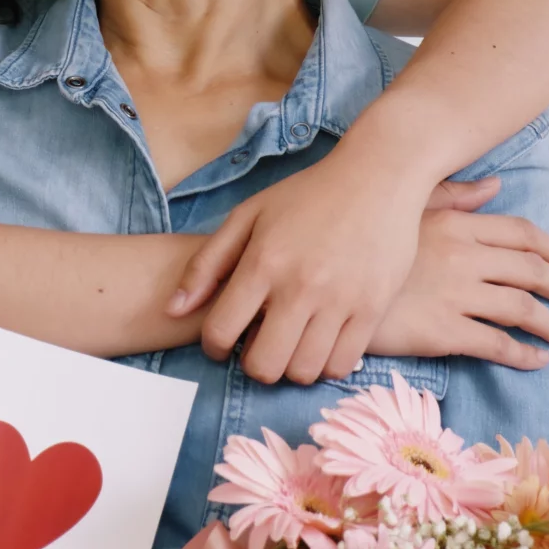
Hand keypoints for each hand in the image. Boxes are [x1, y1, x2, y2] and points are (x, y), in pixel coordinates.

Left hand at [175, 144, 512, 385]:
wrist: (377, 177)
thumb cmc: (307, 196)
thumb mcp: (248, 216)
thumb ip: (206, 264)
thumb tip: (172, 310)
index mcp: (263, 263)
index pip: (221, 332)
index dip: (214, 347)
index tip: (222, 342)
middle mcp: (300, 287)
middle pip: (264, 366)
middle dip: (253, 364)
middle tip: (259, 346)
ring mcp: (340, 301)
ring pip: (304, 372)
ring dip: (290, 367)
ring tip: (291, 345)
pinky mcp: (373, 309)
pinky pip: (341, 365)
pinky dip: (325, 364)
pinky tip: (320, 343)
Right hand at [365, 188, 548, 370]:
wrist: (327, 289)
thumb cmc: (361, 247)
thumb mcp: (407, 212)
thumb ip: (454, 197)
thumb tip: (493, 185)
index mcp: (456, 225)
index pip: (522, 234)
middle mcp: (464, 257)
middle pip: (532, 271)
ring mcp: (456, 295)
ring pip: (523, 309)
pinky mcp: (444, 332)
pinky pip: (497, 344)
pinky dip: (524, 354)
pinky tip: (537, 361)